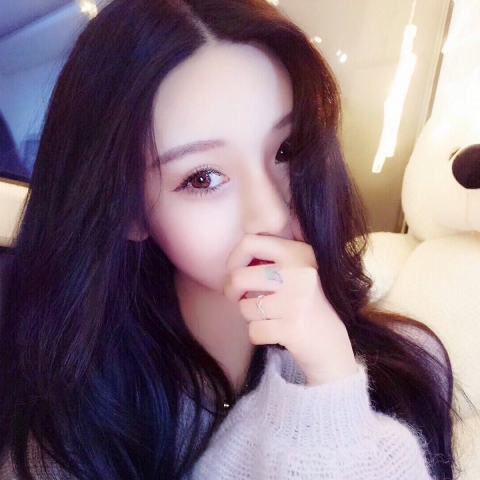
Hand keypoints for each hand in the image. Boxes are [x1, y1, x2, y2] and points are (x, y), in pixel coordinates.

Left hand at [223, 234, 356, 385]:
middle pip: (239, 276)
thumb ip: (273, 257)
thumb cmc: (306, 303)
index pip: (250, 242)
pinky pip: (253, 330)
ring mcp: (296, 301)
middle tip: (237, 297)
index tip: (237, 272)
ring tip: (269, 316)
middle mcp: (299, 273)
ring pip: (245, 307)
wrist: (332, 343)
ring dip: (250, 315)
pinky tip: (274, 333)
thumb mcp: (299, 269)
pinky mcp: (292, 328)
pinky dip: (258, 335)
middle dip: (231, 290)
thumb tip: (237, 258)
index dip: (234, 259)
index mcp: (299, 253)